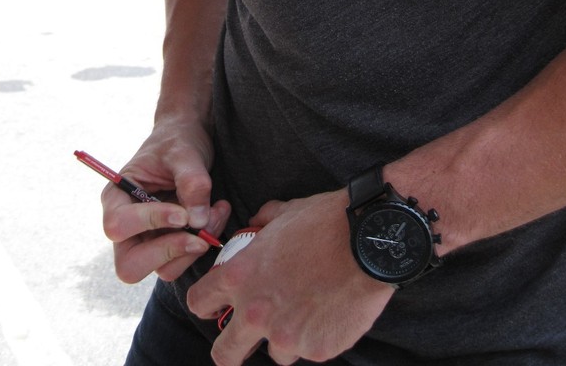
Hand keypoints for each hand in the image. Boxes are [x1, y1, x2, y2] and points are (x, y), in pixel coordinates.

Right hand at [101, 117, 230, 282]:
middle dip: (169, 253)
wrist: (190, 139)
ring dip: (193, 249)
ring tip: (216, 213)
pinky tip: (217, 215)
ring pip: (163, 270)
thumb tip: (198, 222)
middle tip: (199, 236)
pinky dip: (204, 244)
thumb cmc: (179, 140)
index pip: (118, 226)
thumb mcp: (184, 152)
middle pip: (129, 266)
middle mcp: (127, 226)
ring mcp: (148, 239)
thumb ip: (191, 182)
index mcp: (116, 197)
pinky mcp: (170, 245)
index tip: (182, 213)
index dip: (149, 223)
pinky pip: (183, 261)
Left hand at [187, 189, 393, 364]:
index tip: (215, 307)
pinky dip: (315, 337)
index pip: (198, 303)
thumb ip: (261, 222)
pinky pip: (309, 350)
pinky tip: (329, 312)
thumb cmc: (324, 222)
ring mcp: (286, 336)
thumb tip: (254, 222)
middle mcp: (256, 312)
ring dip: (284, 338)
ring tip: (306, 311)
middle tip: (243, 342)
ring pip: (275, 352)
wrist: (366, 241)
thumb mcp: (283, 213)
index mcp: (240, 277)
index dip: (205, 306)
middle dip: (230, 349)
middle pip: (224, 354)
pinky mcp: (316, 350)